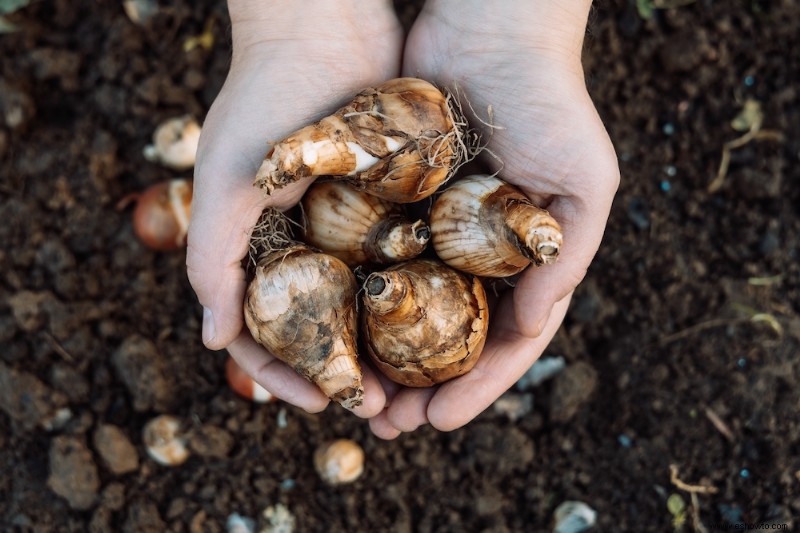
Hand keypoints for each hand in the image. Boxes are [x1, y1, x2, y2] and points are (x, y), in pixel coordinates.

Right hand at [186, 0, 402, 416]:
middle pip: (326, 328)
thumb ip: (212, 259)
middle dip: (349, 373)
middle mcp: (306, 241)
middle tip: (385, 410)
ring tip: (419, 383)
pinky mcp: (393, 199)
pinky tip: (445, 324)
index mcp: (260, 246)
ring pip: (370, 303)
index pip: (267, 332)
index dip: (288, 375)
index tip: (324, 405)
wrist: (325, 23)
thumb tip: (214, 343)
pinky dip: (418, 295)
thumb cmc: (266, 100)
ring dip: (389, 348)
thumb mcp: (227, 182)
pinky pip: (406, 259)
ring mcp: (351, 222)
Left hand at [368, 0, 619, 438]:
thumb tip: (533, 327)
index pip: (502, 340)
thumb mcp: (583, 183)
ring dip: (385, 357)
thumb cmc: (549, 101)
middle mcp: (480, 252)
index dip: (475, 385)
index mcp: (527, 259)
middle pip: (449, 336)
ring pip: (407, 310)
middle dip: (421, 384)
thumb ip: (566, 258)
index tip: (439, 420)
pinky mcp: (396, 203)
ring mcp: (437, 230)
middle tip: (386, 424)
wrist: (489, 27)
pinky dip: (360, 301)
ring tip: (355, 398)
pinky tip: (336, 331)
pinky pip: (375, 260)